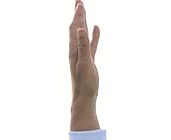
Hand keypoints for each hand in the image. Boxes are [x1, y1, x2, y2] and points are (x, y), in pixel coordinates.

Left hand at [68, 1, 100, 129]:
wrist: (84, 98)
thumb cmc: (84, 83)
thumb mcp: (85, 62)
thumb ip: (82, 45)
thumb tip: (80, 28)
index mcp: (74, 49)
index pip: (75, 27)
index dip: (78, 15)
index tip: (80, 2)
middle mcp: (76, 49)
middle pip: (76, 26)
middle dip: (78, 13)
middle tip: (78, 0)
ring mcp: (82, 54)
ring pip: (83, 33)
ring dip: (83, 20)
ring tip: (84, 9)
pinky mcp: (89, 59)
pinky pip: (91, 42)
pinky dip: (93, 34)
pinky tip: (96, 27)